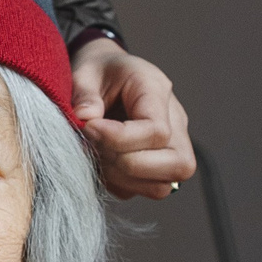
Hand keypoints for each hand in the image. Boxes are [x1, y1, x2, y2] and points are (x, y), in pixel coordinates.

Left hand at [69, 39, 196, 199]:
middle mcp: (175, 123)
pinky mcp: (157, 168)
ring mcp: (171, 148)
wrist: (105, 76)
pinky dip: (118, 183)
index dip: (120, 138)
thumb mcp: (86, 72)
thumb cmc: (99, 72)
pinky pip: (143, 190)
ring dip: (122, 177)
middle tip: (93, 143)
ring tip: (95, 152)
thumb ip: (84, 93)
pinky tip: (100, 160)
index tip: (89, 128)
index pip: (157, 131)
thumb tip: (85, 118)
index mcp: (157, 92)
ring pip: (161, 185)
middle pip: (176, 164)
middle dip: (127, 163)